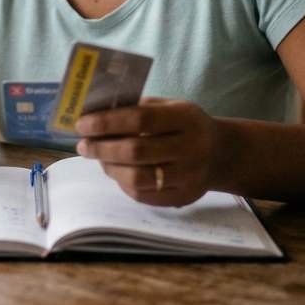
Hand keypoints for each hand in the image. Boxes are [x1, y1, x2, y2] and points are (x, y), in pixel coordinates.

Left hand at [75, 98, 225, 206]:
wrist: (221, 153)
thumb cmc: (185, 124)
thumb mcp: (170, 106)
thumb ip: (138, 108)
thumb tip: (95, 114)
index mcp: (186, 118)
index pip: (140, 119)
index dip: (107, 122)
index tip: (83, 124)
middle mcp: (190, 148)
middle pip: (135, 151)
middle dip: (101, 148)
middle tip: (83, 145)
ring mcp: (188, 176)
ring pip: (136, 178)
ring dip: (109, 167)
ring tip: (98, 158)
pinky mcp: (183, 197)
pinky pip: (143, 195)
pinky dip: (122, 183)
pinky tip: (116, 171)